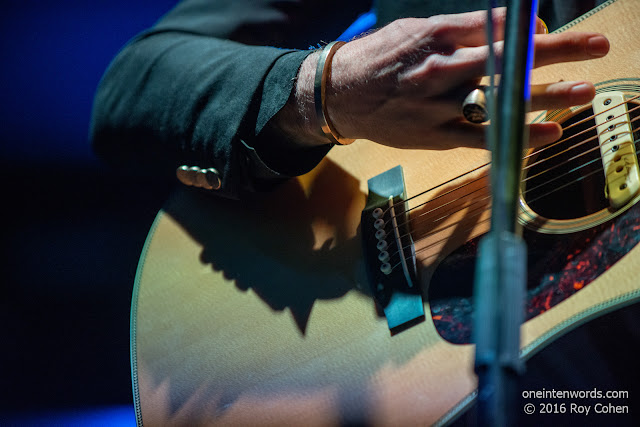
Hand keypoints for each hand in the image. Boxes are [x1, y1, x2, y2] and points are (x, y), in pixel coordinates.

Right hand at [315, 8, 608, 149]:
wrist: (337, 95)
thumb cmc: (380, 59)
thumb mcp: (416, 32)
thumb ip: (463, 31)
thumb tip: (513, 31)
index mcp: (435, 36)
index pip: (496, 27)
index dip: (530, 30)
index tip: (550, 32)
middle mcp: (440, 69)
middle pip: (507, 60)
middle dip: (556, 51)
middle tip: (597, 46)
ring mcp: (437, 106)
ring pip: (499, 101)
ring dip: (546, 95)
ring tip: (584, 90)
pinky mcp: (434, 135)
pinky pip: (482, 137)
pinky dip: (517, 136)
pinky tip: (548, 133)